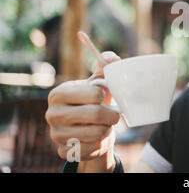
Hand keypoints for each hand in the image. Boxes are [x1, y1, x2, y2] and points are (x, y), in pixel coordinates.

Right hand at [45, 51, 120, 165]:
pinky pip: (92, 149)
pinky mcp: (63, 152)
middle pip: (96, 114)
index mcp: (59, 94)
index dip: (104, 96)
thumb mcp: (98, 84)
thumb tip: (112, 58)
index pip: (94, 94)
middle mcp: (52, 115)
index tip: (103, 97)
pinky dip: (100, 144)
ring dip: (107, 129)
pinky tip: (96, 138)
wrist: (88, 128)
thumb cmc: (94, 102)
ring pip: (97, 133)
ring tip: (104, 125)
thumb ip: (104, 68)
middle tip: (114, 115)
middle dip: (111, 115)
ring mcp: (56, 135)